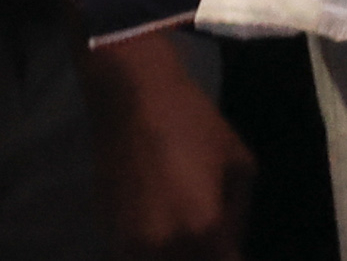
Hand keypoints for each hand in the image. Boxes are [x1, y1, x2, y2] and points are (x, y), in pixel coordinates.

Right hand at [78, 29, 254, 260]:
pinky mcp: (107, 235)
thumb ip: (238, 212)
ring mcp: (131, 246)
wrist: (132, 100)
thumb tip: (231, 240)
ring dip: (176, 255)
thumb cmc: (192, 123)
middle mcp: (166, 248)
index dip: (231, 256)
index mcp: (204, 230)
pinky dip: (151, 252)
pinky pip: (135, 257)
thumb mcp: (239, 162)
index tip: (231, 249)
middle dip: (206, 255)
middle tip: (211, 236)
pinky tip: (160, 231)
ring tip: (185, 230)